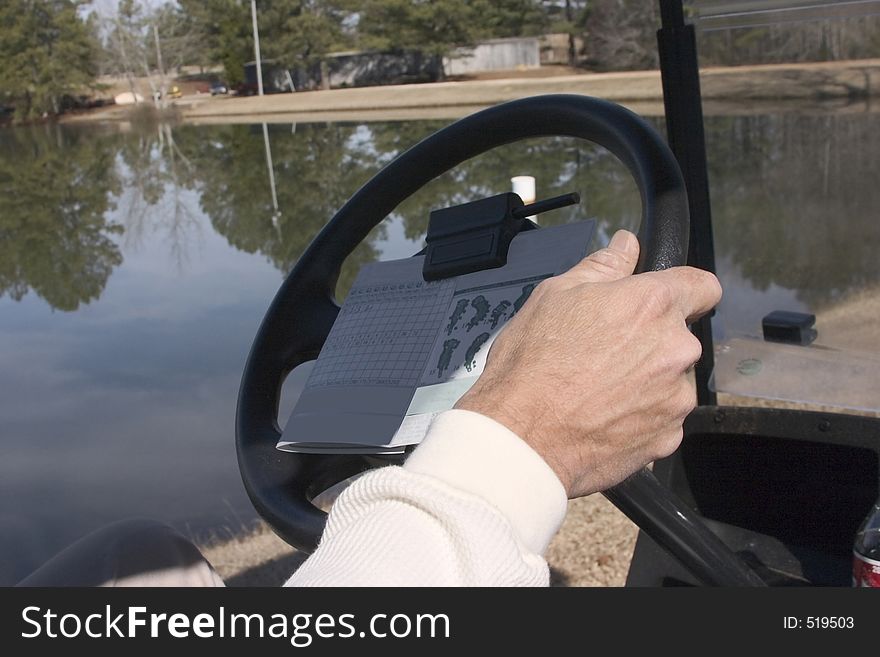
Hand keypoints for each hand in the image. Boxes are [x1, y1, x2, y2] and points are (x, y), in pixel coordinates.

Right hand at [454, 230, 720, 498]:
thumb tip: (626, 246)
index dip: (685, 290)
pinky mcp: (668, 437)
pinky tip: (603, 417)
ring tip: (599, 390)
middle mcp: (676, 349)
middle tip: (605, 352)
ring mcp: (676, 398)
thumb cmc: (531, 365)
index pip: (703, 285)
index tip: (664, 302)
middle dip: (652, 341)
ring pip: (673, 380)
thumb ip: (602, 267)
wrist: (521, 438)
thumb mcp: (555, 295)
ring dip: (648, 381)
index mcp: (652, 304)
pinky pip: (663, 419)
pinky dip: (640, 417)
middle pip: (681, 337)